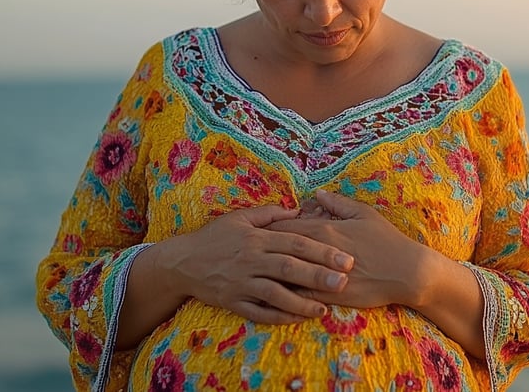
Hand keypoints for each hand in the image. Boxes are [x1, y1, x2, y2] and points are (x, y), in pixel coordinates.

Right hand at [154, 204, 353, 323]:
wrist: (182, 262)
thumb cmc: (215, 236)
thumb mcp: (240, 217)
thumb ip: (270, 214)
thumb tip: (297, 210)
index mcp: (257, 238)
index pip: (295, 243)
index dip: (321, 251)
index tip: (346, 258)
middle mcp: (251, 260)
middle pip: (289, 268)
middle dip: (319, 275)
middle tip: (345, 281)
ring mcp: (242, 283)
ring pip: (276, 294)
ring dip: (302, 301)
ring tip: (325, 308)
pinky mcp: (233, 302)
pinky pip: (259, 312)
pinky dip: (279, 316)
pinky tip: (298, 318)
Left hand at [268, 190, 424, 308]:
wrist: (405, 272)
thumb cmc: (386, 240)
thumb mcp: (363, 214)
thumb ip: (337, 203)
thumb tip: (317, 194)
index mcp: (324, 228)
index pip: (284, 226)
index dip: (268, 228)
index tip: (257, 231)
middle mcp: (318, 251)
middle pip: (279, 249)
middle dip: (262, 250)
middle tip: (250, 251)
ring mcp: (321, 275)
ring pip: (285, 274)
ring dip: (269, 272)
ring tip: (256, 272)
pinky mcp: (328, 296)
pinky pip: (298, 296)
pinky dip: (284, 294)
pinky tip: (273, 295)